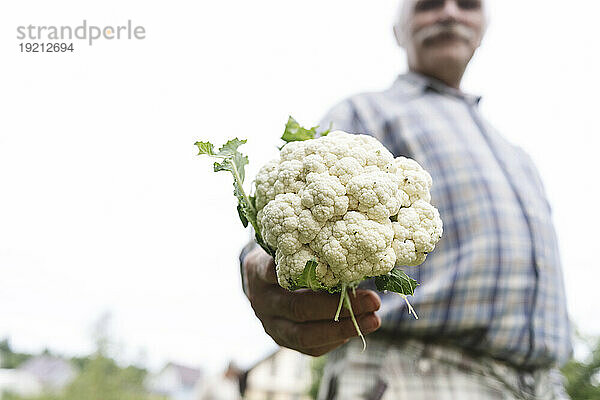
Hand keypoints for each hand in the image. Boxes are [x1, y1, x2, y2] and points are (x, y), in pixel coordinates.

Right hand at [242, 246, 381, 355]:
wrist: (261, 282)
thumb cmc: (284, 257)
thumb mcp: (288, 246)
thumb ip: (308, 249)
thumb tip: (352, 250)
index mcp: (258, 271)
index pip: (275, 271)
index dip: (303, 272)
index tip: (335, 268)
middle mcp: (261, 300)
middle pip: (298, 307)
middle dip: (338, 306)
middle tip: (373, 300)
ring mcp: (270, 324)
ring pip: (304, 334)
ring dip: (343, 329)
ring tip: (374, 320)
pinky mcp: (282, 340)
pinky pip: (310, 347)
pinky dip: (335, 339)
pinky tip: (357, 328)